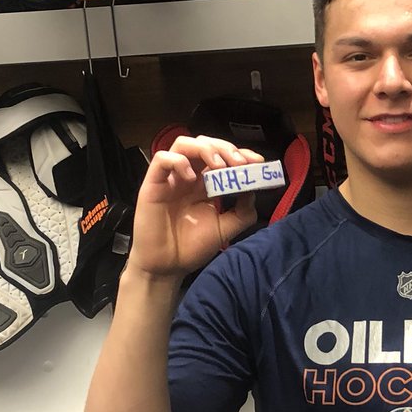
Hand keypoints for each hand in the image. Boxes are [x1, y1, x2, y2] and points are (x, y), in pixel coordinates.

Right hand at [129, 136, 260, 277]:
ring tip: (220, 165)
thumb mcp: (225, 229)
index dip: (241, 154)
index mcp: (205, 184)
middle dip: (227, 149)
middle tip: (241, 164)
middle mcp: (188, 176)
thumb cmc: (192, 248)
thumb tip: (253, 190)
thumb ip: (242, 212)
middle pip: (206, 144)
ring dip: (205, 148)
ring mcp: (171, 178)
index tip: (258, 162)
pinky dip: (179, 162)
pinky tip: (191, 178)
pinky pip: (162, 159)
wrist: (167, 268)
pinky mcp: (153, 184)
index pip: (223, 157)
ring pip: (184, 144)